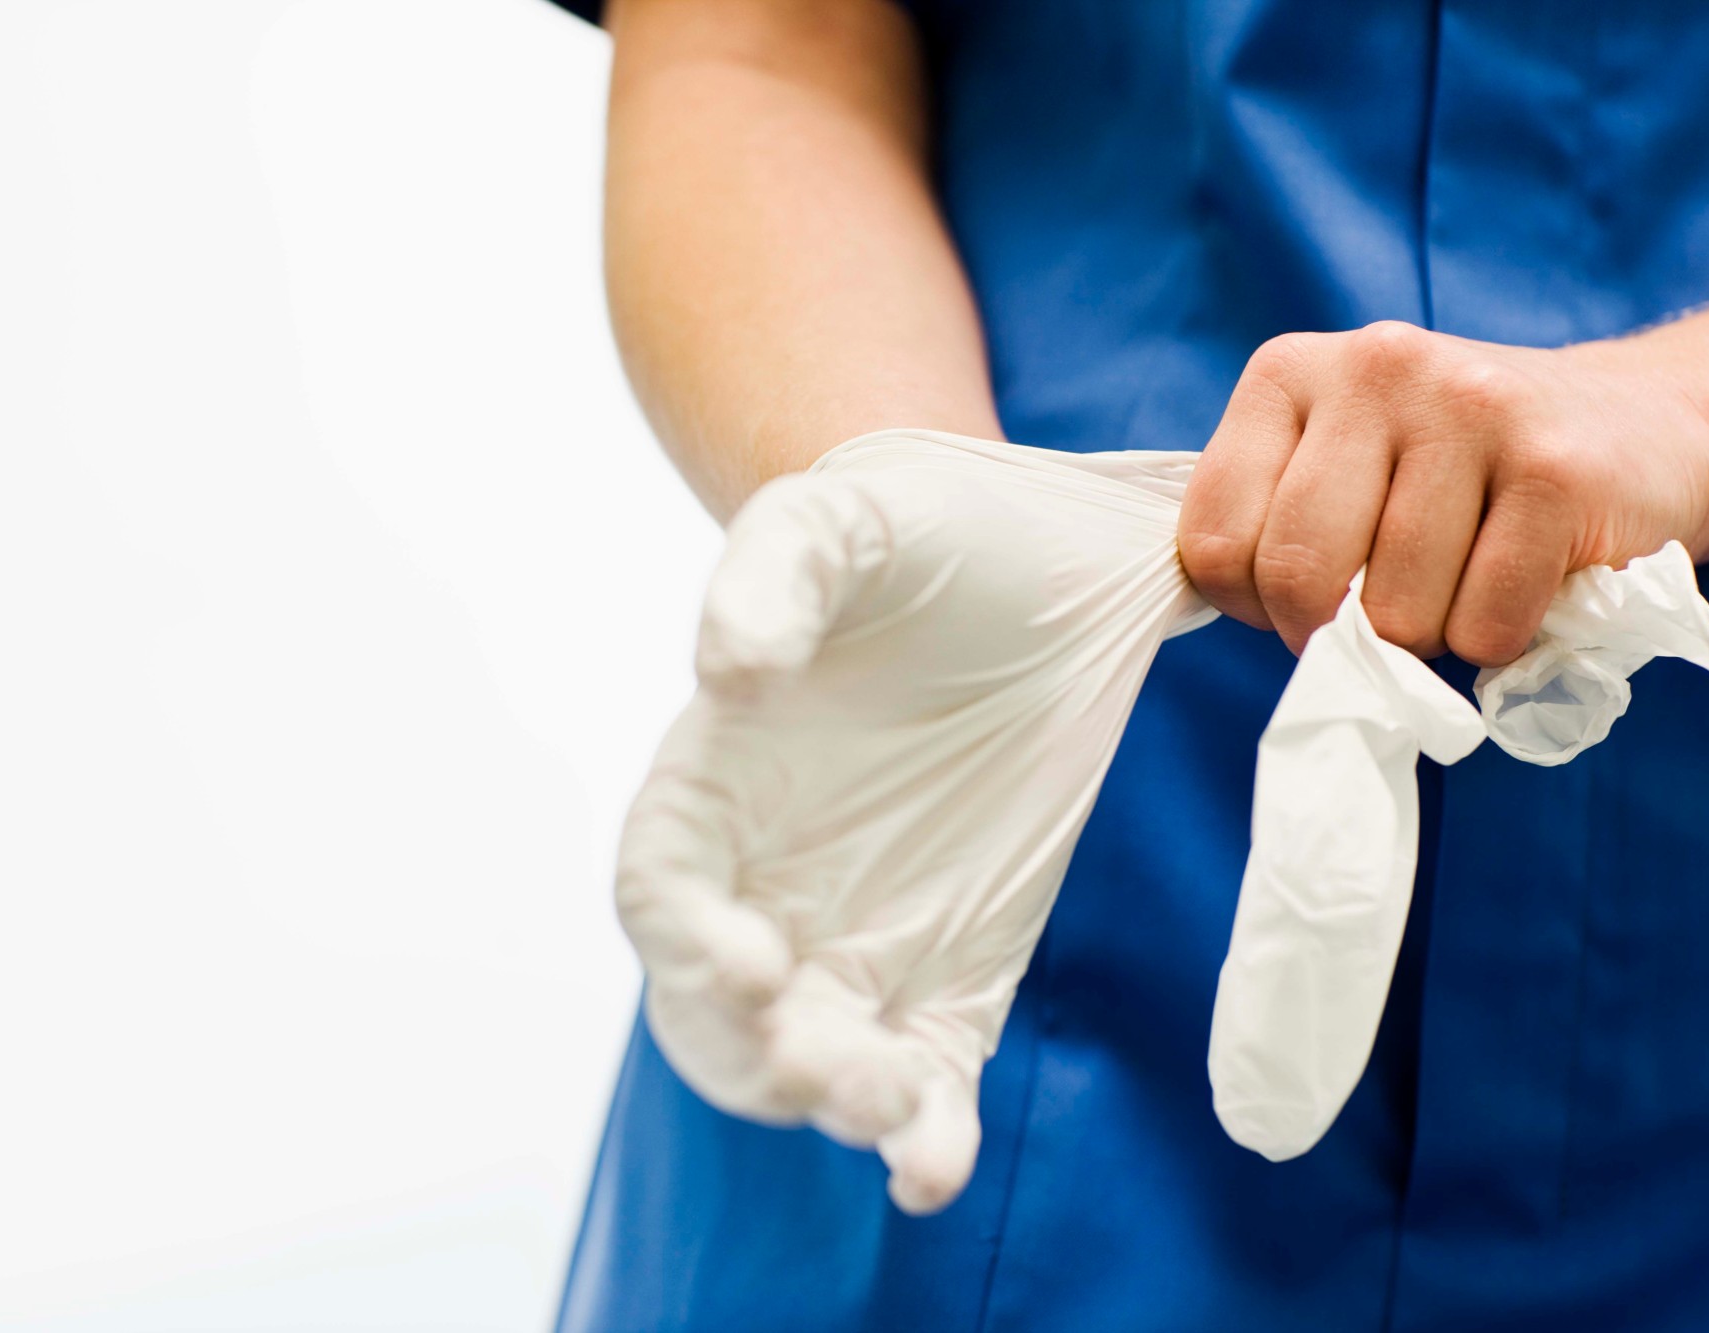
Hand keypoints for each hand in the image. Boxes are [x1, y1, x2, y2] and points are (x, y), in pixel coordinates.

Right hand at [616, 429, 1209, 1213]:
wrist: (1046, 555)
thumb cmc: (918, 526)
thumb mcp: (841, 513)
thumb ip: (772, 574)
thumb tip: (726, 673)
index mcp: (715, 780)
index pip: (661, 889)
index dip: (683, 939)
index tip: (746, 960)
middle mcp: (771, 873)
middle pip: (719, 1009)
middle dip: (752, 1054)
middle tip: (818, 1059)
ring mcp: (861, 931)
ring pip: (816, 1056)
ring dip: (839, 1100)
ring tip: (895, 1110)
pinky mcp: (956, 968)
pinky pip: (924, 1073)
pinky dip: (922, 1134)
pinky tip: (936, 1161)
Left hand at [1178, 319, 1708, 661]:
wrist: (1642, 427)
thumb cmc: (1456, 476)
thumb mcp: (1337, 468)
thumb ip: (1267, 526)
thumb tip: (1233, 618)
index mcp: (1288, 372)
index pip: (1214, 542)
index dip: (1253, 608)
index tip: (1303, 603)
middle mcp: (1374, 369)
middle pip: (1295, 578)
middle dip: (1331, 637)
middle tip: (1381, 620)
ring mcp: (1468, 407)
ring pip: (1392, 613)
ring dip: (1426, 638)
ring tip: (1463, 581)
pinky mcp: (1556, 467)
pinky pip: (1483, 624)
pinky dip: (1497, 640)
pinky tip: (1524, 579)